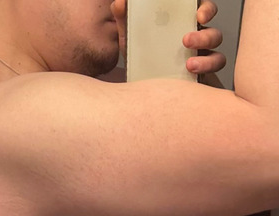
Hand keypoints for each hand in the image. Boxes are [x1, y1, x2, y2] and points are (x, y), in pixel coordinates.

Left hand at [111, 0, 225, 74]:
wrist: (140, 87)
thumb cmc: (141, 57)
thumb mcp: (130, 37)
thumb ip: (125, 19)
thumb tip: (119, 2)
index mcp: (184, 26)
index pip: (203, 10)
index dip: (206, 9)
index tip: (199, 15)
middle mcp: (197, 40)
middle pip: (214, 32)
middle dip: (204, 35)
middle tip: (186, 40)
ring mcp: (201, 59)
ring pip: (217, 54)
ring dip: (206, 58)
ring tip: (189, 65)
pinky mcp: (201, 76)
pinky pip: (213, 73)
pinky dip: (207, 71)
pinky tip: (192, 74)